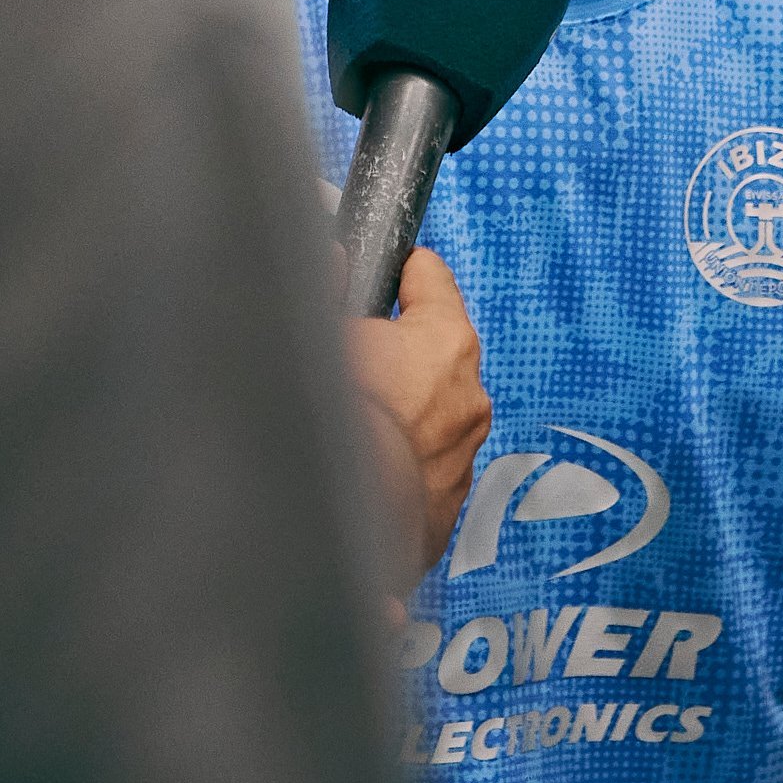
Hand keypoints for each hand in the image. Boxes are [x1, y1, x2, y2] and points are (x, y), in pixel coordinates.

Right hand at [345, 247, 491, 574]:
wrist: (336, 524)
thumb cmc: (329, 423)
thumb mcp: (315, 336)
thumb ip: (327, 289)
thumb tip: (336, 259)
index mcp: (445, 339)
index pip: (430, 276)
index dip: (399, 271)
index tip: (382, 272)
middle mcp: (467, 394)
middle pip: (430, 350)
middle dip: (393, 350)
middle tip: (347, 356)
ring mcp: (461, 455)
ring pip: (428, 413)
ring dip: (396, 412)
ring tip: (347, 422)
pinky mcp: (444, 507)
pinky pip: (419, 467)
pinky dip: (395, 462)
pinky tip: (357, 467)